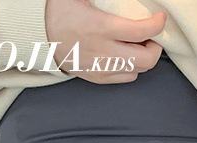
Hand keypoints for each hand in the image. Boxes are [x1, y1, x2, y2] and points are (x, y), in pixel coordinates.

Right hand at [45, 0, 165, 83]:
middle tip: (150, 37)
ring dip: (143, 58)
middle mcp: (103, 52)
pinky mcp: (97, 78)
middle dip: (154, 48)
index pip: (139, 32)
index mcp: (99, 28)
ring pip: (138, 71)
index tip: (160, 19)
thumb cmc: (56, 10)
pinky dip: (131, 68)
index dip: (156, 26)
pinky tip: (125, 55)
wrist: (36, 35)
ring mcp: (100, 68)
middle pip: (146, 60)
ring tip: (137, 45)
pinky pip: (125, 78)